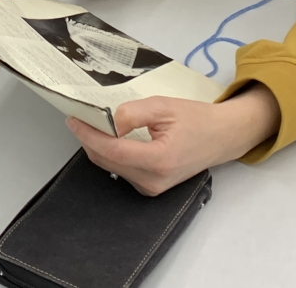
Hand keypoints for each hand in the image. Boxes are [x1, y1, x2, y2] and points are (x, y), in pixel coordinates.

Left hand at [67, 84, 280, 195]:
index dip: (89, 135)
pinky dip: (110, 155)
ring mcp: (152, 188)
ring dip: (98, 147)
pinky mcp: (151, 187)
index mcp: (159, 160)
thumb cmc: (197, 119)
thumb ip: (133, 113)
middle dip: (89, 139)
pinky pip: (122, 171)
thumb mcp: (164, 107)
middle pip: (107, 161)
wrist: (222, 137)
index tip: (73, 119)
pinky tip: (108, 138)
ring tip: (91, 124)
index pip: (112, 151)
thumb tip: (110, 122)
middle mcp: (153, 180)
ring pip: (112, 168)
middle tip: (80, 117)